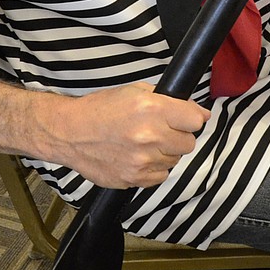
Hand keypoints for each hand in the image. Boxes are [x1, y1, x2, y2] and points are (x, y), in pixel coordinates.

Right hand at [50, 82, 210, 188]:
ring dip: (165, 152)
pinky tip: (137, 156)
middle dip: (178, 135)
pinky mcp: (134, 178)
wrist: (70, 132)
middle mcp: (149, 135)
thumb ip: (168, 100)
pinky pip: (160, 176)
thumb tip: (199, 113)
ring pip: (175, 160)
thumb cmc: (100, 109)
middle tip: (160, 130)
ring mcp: (142, 160)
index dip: (191, 118)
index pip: (195, 120)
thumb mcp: (134, 91)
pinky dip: (153, 168)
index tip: (186, 119)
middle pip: (189, 143)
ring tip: (143, 143)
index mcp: (151, 109)